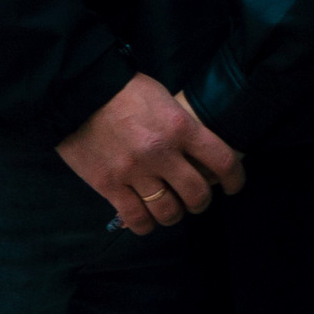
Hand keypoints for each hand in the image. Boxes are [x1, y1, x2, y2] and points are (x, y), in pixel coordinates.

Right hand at [58, 73, 245, 236]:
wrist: (78, 91)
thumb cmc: (123, 90)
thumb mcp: (163, 98)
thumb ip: (181, 126)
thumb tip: (196, 152)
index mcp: (179, 126)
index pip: (221, 160)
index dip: (235, 179)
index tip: (234, 186)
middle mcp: (161, 153)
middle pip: (197, 194)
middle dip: (201, 202)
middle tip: (195, 199)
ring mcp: (134, 172)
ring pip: (169, 212)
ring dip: (173, 215)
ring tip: (168, 208)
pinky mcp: (109, 185)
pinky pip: (137, 219)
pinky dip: (145, 224)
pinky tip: (144, 217)